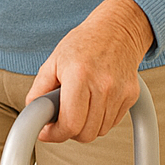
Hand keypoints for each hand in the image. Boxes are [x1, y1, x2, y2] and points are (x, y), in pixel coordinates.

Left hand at [25, 0, 153, 143]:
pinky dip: (100, 119)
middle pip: (86, 134)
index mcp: (78, 76)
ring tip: (79, 105)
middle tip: (62, 118)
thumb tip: (33, 113)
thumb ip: (40, 89)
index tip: (48, 132)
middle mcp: (102, 85)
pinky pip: (113, 123)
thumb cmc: (83, 44)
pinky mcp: (131, 96)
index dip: (55, 133)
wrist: (116, 31)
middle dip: (70, 131)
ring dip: (86, 126)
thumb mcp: (53, 61)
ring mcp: (119, 92)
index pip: (70, 124)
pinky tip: (94, 102)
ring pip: (100, 131)